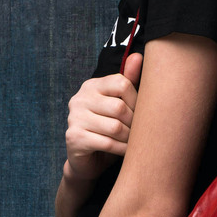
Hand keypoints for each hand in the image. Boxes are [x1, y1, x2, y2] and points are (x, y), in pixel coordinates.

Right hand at [65, 53, 142, 182]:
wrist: (89, 161)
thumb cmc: (110, 130)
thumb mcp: (121, 105)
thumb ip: (129, 82)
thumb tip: (137, 55)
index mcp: (92, 85)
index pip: (122, 83)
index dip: (138, 100)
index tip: (143, 113)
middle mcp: (80, 98)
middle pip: (119, 107)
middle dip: (135, 123)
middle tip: (141, 132)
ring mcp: (74, 118)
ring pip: (115, 127)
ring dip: (130, 138)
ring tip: (135, 142)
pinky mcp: (74, 138)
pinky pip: (107, 143)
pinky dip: (122, 149)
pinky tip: (127, 152)